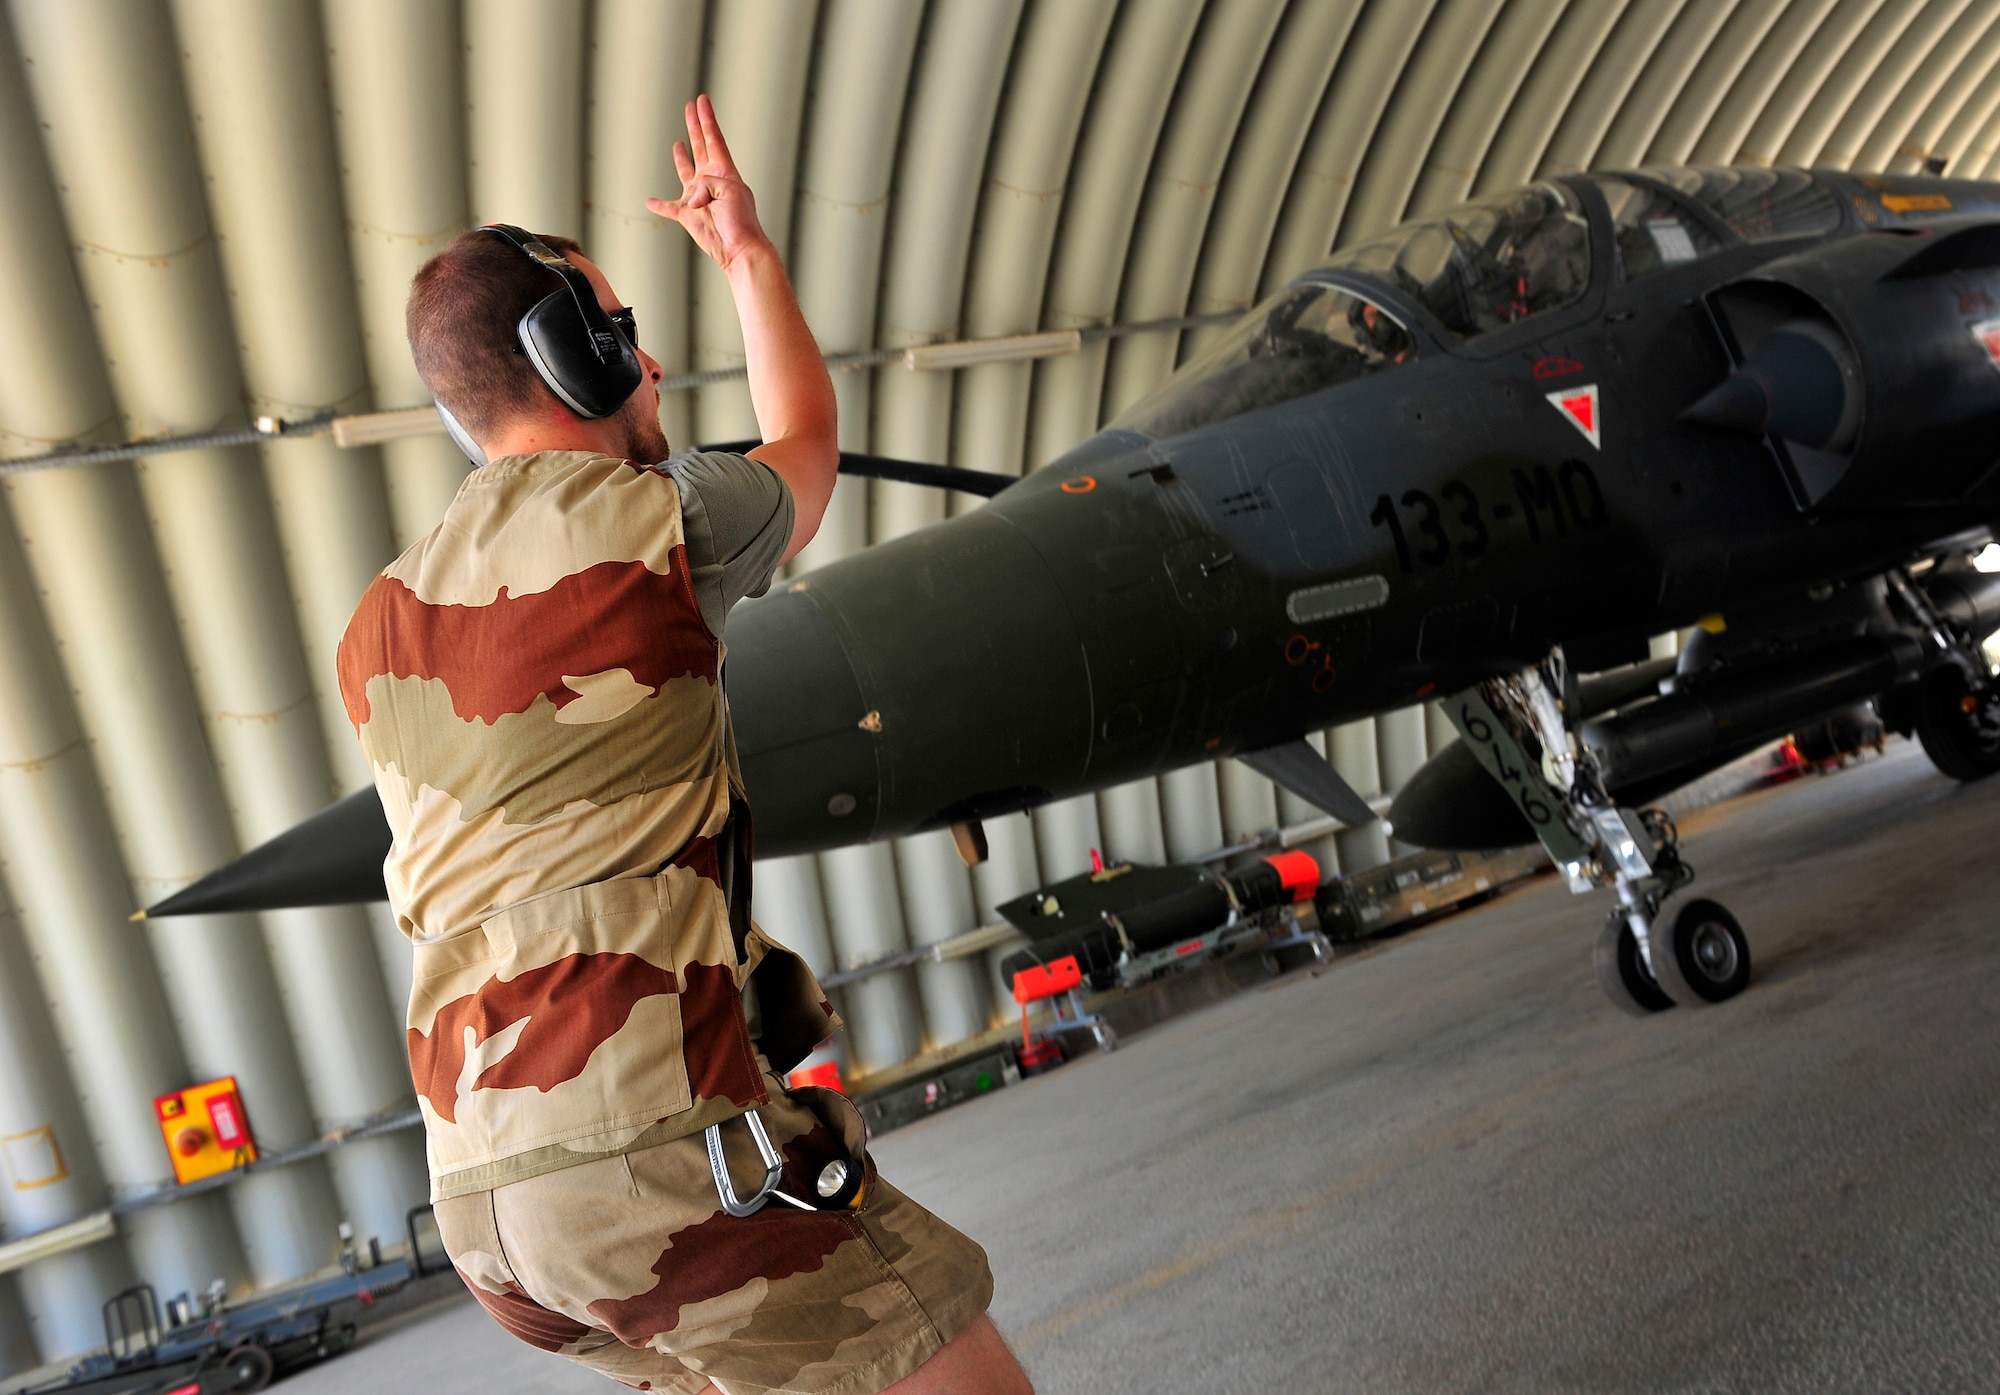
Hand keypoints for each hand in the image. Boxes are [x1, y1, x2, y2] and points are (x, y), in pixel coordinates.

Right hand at [647, 94, 770, 273]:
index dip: (707, 118)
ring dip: (681, 157)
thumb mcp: (729, 192)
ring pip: (685, 171)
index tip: (702, 100)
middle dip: (695, 126)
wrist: (738, 248)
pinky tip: (649, 201)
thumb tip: (690, 197)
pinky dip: (658, 205)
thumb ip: (708, 184)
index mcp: (723, 171)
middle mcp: (710, 180)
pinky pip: (668, 207)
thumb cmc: (740, 220)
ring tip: (678, 144)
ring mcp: (698, 196)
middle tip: (689, 107)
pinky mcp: (687, 215)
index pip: (713, 138)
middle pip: (700, 146)